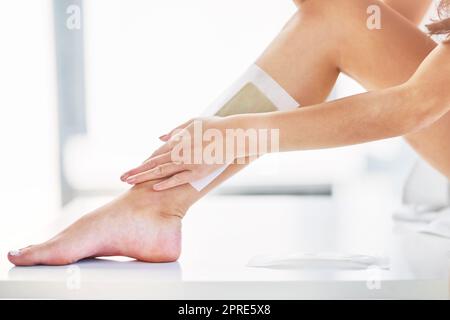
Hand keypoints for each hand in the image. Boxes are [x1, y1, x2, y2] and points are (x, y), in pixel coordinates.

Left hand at [120, 117, 236, 190]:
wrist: (233, 134)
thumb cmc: (215, 126)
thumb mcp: (193, 123)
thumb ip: (176, 130)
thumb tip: (161, 138)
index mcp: (178, 140)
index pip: (157, 153)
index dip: (145, 162)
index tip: (136, 168)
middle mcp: (180, 151)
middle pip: (153, 163)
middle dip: (136, 171)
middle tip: (122, 177)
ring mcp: (188, 162)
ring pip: (161, 171)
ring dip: (144, 177)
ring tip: (130, 182)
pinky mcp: (198, 172)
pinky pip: (179, 179)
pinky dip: (166, 183)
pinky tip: (155, 187)